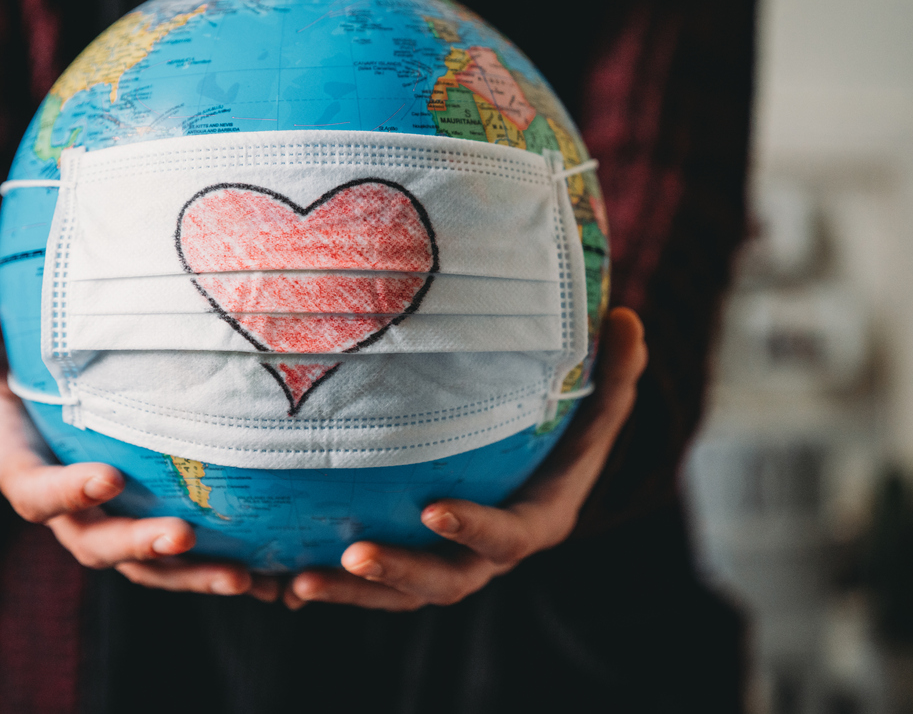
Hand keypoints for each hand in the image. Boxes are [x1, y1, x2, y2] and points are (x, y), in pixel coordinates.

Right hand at [0, 304, 280, 600]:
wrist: (37, 382)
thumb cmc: (3, 357)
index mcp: (22, 468)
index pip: (35, 492)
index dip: (67, 493)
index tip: (108, 478)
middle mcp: (66, 507)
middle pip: (97, 542)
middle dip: (138, 545)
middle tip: (183, 536)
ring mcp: (110, 519)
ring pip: (147, 564)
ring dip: (191, 574)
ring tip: (242, 576)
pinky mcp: (148, 518)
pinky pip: (182, 558)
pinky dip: (220, 569)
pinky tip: (270, 579)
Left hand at [282, 306, 647, 610]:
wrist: (539, 473)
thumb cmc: (567, 433)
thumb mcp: (598, 405)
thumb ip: (616, 372)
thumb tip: (633, 318)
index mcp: (534, 522)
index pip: (507, 535)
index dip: (474, 529)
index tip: (434, 509)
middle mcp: (487, 556)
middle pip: (445, 582)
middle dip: (399, 572)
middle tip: (352, 554)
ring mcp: (446, 564)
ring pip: (397, 593)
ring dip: (350, 592)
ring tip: (297, 581)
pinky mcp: (412, 559)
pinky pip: (370, 585)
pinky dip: (329, 587)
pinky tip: (278, 581)